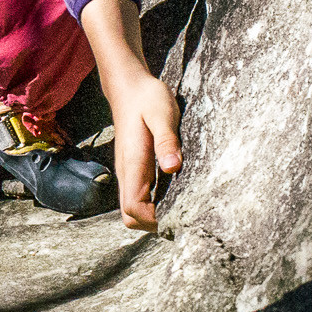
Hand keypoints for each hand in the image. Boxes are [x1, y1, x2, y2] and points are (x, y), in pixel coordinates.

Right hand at [107, 69, 182, 232]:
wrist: (129, 87)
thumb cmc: (147, 98)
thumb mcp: (162, 114)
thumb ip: (166, 141)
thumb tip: (172, 168)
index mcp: (132, 163)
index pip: (133, 208)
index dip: (153, 221)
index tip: (179, 217)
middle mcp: (127, 173)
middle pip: (130, 216)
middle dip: (153, 224)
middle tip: (184, 217)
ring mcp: (129, 172)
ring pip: (133, 209)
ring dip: (153, 215)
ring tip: (183, 208)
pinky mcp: (135, 169)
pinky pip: (139, 197)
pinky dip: (153, 205)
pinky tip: (175, 195)